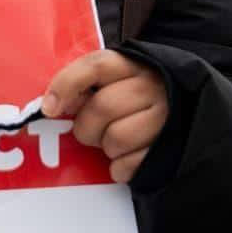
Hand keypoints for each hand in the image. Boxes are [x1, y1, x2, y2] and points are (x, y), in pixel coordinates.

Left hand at [40, 51, 168, 183]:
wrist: (182, 113)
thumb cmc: (129, 99)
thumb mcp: (109, 82)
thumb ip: (81, 86)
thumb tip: (52, 106)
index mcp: (131, 65)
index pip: (95, 65)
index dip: (66, 86)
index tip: (49, 109)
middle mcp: (152, 86)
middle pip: (102, 107)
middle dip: (86, 127)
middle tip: (89, 132)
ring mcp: (167, 116)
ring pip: (116, 138)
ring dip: (105, 147)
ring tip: (111, 143)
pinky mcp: (173, 145)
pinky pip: (131, 163)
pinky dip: (120, 167)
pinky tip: (123, 159)